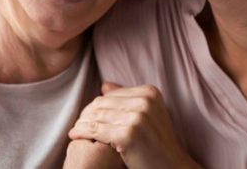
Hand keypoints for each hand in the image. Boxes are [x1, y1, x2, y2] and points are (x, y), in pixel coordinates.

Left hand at [68, 83, 200, 168]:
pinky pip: (95, 130)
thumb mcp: (147, 114)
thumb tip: (104, 85)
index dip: (96, 106)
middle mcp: (145, 101)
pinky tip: (74, 136)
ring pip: (97, 116)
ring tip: (74, 130)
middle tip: (77, 124)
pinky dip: (82, 133)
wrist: (172, 167)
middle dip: (86, 114)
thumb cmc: (157, 143)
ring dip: (81, 123)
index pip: (111, 95)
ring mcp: (137, 117)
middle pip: (103, 103)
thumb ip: (127, 98)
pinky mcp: (128, 134)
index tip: (86, 116)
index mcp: (150, 92)